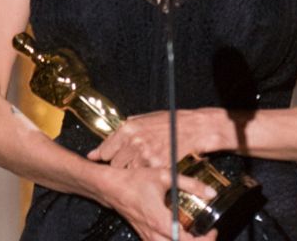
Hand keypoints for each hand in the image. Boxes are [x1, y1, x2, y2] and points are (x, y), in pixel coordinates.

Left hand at [88, 109, 223, 168]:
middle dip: (121, 164)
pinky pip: (145, 176)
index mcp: (128, 129)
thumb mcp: (143, 119)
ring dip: (134, 170)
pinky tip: (155, 164)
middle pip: (115, 164)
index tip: (107, 159)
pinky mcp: (158, 167)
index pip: (105, 151)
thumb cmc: (170, 122)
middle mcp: (134, 142)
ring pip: (129, 172)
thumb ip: (122, 132)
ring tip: (145, 161)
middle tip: (131, 160)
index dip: (106, 156)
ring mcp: (146, 155)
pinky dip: (148, 174)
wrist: (195, 128)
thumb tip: (102, 145)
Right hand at [97, 165, 218, 240]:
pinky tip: (180, 234)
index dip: (204, 240)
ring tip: (196, 236)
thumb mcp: (165, 177)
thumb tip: (210, 192)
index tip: (212, 231)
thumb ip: (190, 184)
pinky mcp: (144, 235)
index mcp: (160, 221)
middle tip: (207, 235)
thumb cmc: (134, 181)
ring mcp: (147, 237)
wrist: (112, 187)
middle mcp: (153, 233)